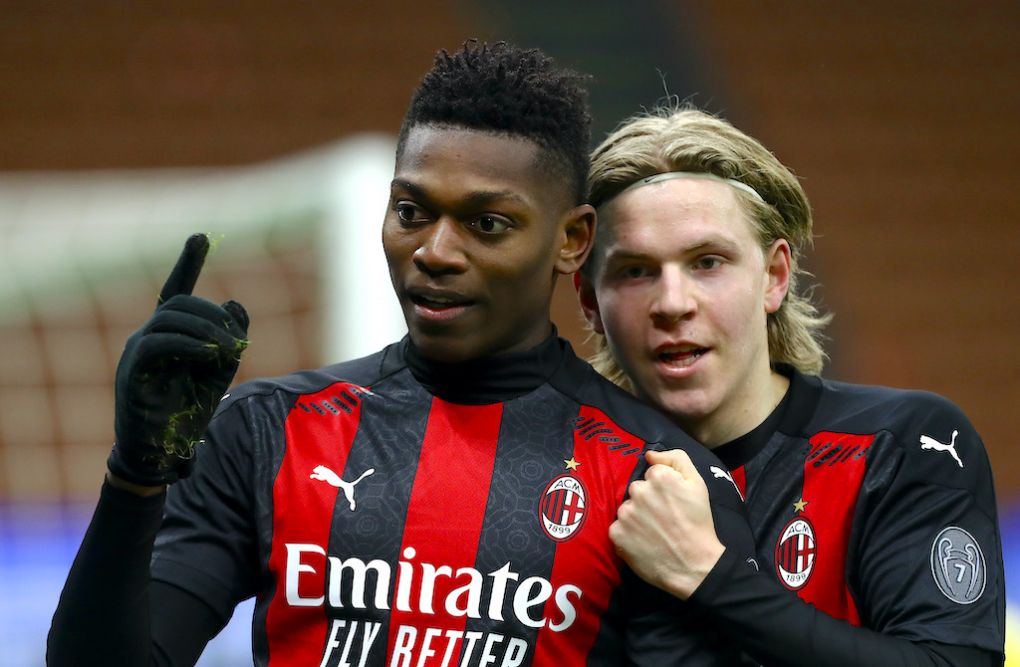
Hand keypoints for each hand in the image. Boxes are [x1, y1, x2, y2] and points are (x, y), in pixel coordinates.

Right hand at [107, 234, 249, 487]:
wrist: (163, 448)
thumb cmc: (190, 408)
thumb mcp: (222, 369)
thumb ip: (231, 336)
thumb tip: (234, 303)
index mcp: (171, 331)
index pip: (177, 289)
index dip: (188, 262)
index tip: (200, 237)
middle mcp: (150, 333)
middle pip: (181, 302)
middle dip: (213, 316)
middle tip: (236, 342)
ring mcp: (138, 350)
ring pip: (170, 317)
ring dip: (207, 329)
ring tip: (227, 351)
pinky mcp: (132, 370)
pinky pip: (159, 343)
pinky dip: (189, 344)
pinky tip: (209, 354)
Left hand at [609, 449, 725, 599]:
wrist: (694, 565)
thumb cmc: (698, 523)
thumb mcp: (697, 484)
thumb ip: (676, 459)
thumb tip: (649, 455)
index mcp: (659, 477)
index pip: (651, 475)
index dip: (662, 489)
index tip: (671, 503)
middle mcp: (639, 491)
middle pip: (637, 490)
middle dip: (647, 502)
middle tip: (662, 519)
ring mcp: (625, 513)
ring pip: (626, 509)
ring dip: (636, 518)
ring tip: (654, 532)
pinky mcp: (616, 533)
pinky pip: (617, 528)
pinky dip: (627, 535)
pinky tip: (643, 542)